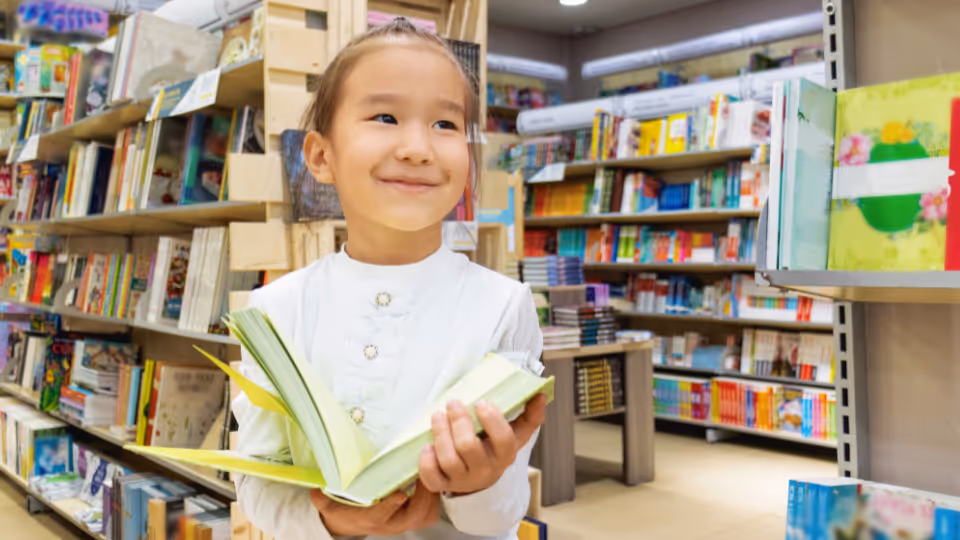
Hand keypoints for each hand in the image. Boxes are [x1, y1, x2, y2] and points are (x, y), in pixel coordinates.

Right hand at [310, 481, 438, 535]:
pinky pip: (430, 512)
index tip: (398, 494)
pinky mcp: (414, 518)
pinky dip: (435, 498)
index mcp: (370, 518)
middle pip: (414, 516)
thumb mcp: (329, 507)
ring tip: (432, 470)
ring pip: (426, 514)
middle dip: (422, 496)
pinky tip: (433, 478)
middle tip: (424, 472)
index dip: (391, 505)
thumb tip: (315, 490)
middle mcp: (391, 523)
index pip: (382, 514)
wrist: (351, 525)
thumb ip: (322, 500)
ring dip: (431, 495)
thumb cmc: (343, 511)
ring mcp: (404, 522)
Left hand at [419, 393, 546, 494]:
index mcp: (505, 454)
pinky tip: (427, 445)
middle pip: (469, 447)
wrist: (481, 478)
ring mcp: (463, 479)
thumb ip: (530, 415)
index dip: (492, 420)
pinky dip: (427, 462)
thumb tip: (541, 394)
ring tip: (438, 415)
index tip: (480, 402)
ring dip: (440, 434)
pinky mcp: (444, 485)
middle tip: (453, 402)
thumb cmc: (495, 447)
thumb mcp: (515, 433)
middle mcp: (485, 469)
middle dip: (459, 421)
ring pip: (448, 459)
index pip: (503, 439)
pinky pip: (432, 479)